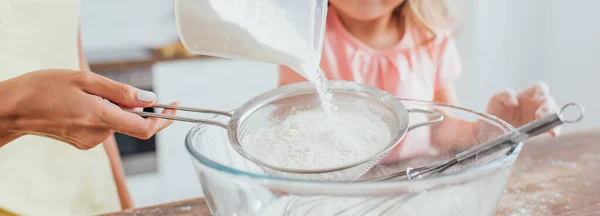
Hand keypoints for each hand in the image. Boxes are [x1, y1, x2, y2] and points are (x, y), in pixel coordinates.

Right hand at [0, 69, 177, 148]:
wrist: (13, 108)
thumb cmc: (44, 88)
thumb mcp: (85, 79)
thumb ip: (120, 91)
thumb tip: (149, 98)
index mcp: (100, 117)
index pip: (145, 128)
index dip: (164, 119)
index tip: (174, 106)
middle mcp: (98, 134)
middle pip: (130, 121)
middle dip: (129, 104)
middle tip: (105, 88)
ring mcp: (90, 141)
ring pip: (116, 122)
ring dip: (112, 107)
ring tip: (84, 94)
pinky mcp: (83, 143)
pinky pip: (103, 126)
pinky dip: (101, 114)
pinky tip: (79, 105)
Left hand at [486, 82, 559, 136]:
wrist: (493, 129)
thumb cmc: (497, 111)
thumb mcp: (497, 100)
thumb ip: (505, 95)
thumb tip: (515, 102)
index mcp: (528, 95)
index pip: (540, 88)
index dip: (541, 91)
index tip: (537, 98)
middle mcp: (536, 104)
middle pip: (549, 101)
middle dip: (547, 107)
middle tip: (540, 115)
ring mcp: (540, 117)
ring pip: (554, 114)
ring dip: (553, 118)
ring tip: (549, 126)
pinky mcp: (541, 128)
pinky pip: (553, 127)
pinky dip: (554, 129)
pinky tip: (552, 133)